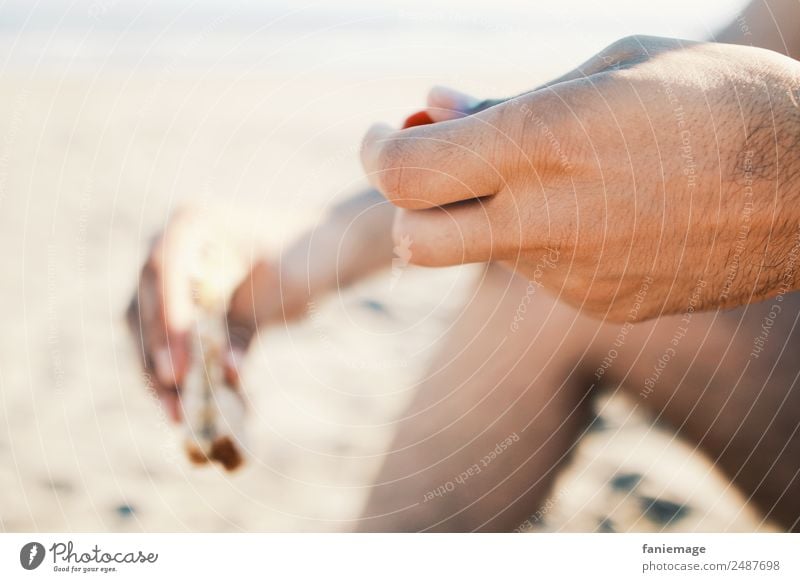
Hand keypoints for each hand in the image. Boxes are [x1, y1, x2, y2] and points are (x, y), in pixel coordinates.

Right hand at [126, 208, 305, 420]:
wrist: (319, 252)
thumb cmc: (303, 258)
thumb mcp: (280, 288)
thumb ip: (247, 325)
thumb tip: (227, 374)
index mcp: (193, 224)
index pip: (166, 272)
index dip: (167, 322)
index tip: (179, 367)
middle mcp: (169, 245)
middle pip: (145, 304)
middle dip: (157, 355)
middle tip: (175, 399)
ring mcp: (170, 276)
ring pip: (144, 328)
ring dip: (155, 372)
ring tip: (176, 415)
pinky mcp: (178, 304)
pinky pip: (164, 340)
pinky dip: (173, 371)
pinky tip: (184, 406)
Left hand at [362, 36, 799, 320]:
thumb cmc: (715, 99)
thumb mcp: (610, 68)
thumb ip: (506, 101)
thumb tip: (431, 103)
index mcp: (541, 144)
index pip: (404, 174)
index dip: (378, 152)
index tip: (385, 135)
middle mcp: (545, 221)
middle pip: (415, 241)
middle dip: (408, 206)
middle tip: (431, 170)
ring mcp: (573, 276)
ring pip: (482, 256)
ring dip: (489, 217)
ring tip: (568, 176)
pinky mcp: (603, 307)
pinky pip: (541, 275)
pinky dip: (545, 242)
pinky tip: (607, 215)